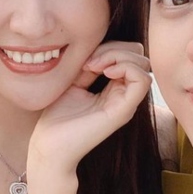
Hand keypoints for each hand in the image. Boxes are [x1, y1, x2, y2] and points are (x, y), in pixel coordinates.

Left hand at [28, 41, 150, 176]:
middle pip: (140, 57)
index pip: (130, 55)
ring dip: (119, 56)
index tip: (86, 58)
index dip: (111, 47)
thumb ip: (90, 65)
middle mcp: (124, 95)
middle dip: (116, 49)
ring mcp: (126, 103)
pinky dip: (126, 68)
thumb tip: (100, 49)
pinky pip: (142, 80)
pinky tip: (104, 73)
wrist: (49, 146)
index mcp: (114, 89)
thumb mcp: (73, 81)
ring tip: (94, 66)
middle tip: (90, 61)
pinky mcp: (123, 111)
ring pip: (143, 65)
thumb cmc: (57, 118)